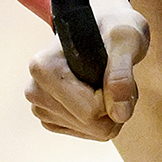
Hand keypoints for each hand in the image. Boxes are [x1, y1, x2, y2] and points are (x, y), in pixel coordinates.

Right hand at [27, 0, 145, 140]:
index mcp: (43, 68)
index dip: (115, 96)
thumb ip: (122, 74)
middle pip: (90, 124)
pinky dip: (100, 117)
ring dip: (109, 110)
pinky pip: (86, 133)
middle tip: (114, 76)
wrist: (103, 28)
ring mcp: (39, 106)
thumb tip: (120, 114)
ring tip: (104, 81)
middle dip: (114, 105)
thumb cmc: (115, 28)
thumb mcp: (127, 40)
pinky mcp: (50, 117)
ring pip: (90, 131)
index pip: (90, 110)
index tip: (115, 71)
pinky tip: (96, 93)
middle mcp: (34, 89)